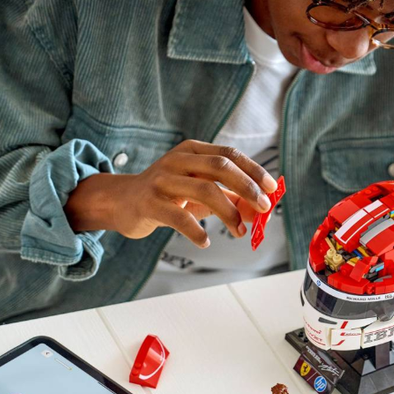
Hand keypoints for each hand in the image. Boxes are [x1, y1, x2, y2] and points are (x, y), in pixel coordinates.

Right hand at [65, 140, 276, 247]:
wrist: (121, 202)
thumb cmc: (165, 195)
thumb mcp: (196, 191)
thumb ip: (226, 197)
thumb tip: (257, 209)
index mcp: (191, 151)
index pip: (229, 155)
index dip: (253, 171)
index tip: (272, 188)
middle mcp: (177, 160)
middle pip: (220, 168)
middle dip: (247, 188)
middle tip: (264, 208)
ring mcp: (161, 180)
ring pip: (204, 190)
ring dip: (228, 213)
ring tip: (240, 231)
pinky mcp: (149, 203)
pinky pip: (179, 217)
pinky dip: (196, 231)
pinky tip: (205, 242)